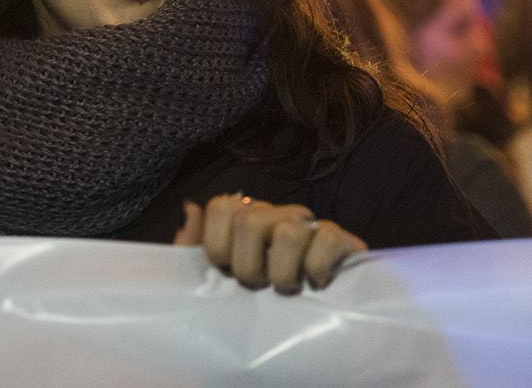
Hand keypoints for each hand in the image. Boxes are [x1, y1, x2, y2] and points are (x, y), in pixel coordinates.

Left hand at [173, 193, 366, 293]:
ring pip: (288, 232)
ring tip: (288, 288)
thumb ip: (194, 245)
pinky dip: (317, 269)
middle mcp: (276, 213)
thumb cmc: (258, 298)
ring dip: (283, 274)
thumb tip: (190, 207)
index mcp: (246, 217)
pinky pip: (327, 239)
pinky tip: (316, 284)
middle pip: (250, 222)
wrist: (318, 325)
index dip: (218, 247)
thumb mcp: (217, 277)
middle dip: (249, 267)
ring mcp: (309, 223)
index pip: (222, 207)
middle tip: (260, 286)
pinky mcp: (341, 238)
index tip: (228, 274)